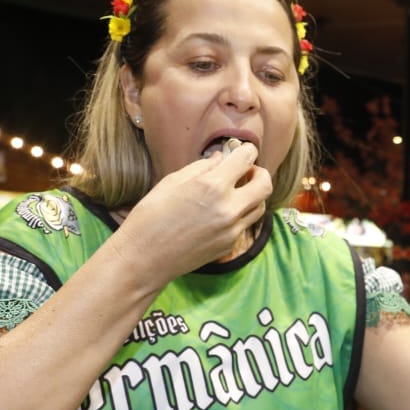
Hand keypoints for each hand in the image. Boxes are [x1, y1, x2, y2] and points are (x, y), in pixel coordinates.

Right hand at [111, 143, 271, 284]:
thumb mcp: (171, 182)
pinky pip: (245, 224)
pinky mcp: (230, 244)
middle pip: (265, 184)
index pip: (246, 159)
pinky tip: (222, 211)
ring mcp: (233, 229)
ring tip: (236, 191)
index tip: (243, 151)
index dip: (246, 151)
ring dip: (254, 194)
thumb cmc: (150, 216)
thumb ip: (201, 167)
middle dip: (259, 172)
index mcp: (213, 186)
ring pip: (260, 206)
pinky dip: (240, 214)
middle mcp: (229, 208)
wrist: (144, 258)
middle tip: (246, 172)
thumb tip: (221, 158)